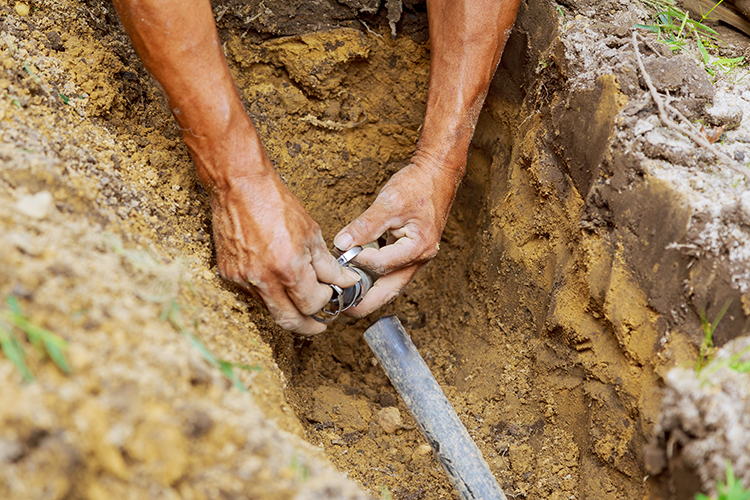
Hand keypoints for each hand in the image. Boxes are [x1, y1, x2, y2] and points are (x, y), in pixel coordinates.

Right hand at [210, 168, 359, 334]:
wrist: (239, 186)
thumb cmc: (276, 204)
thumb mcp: (311, 233)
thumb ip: (328, 265)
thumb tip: (346, 282)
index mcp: (288, 268)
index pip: (312, 304)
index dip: (325, 301)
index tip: (331, 294)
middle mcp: (263, 279)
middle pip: (289, 321)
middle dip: (308, 326)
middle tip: (320, 325)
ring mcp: (243, 279)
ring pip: (270, 310)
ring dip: (288, 309)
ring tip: (301, 299)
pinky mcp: (228, 274)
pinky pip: (253, 295)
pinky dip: (269, 294)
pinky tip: (278, 281)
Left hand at [333, 157, 460, 316]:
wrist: (437, 174)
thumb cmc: (418, 185)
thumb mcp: (389, 203)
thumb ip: (365, 225)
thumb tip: (342, 243)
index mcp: (418, 247)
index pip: (384, 264)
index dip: (362, 260)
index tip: (345, 253)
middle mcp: (420, 257)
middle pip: (391, 290)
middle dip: (367, 302)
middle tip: (344, 311)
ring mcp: (416, 257)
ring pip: (391, 283)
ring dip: (371, 292)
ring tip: (348, 299)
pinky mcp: (410, 252)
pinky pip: (391, 271)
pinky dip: (375, 276)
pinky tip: (358, 276)